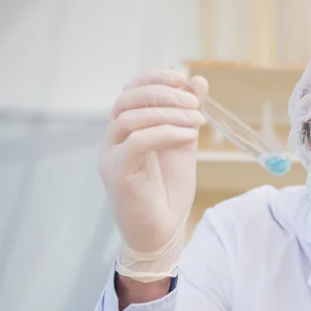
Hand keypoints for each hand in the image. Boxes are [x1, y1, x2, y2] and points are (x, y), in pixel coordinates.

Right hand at [99, 69, 207, 281]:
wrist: (162, 233)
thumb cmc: (169, 191)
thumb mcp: (184, 145)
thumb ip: (187, 116)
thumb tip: (198, 81)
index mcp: (127, 130)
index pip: (131, 91)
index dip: (155, 78)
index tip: (183, 78)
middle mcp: (113, 140)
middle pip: (127, 100)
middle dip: (163, 94)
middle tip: (193, 102)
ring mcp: (111, 156)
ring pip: (129, 118)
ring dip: (168, 113)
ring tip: (197, 120)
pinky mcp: (117, 173)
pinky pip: (136, 142)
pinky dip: (165, 133)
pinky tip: (189, 135)